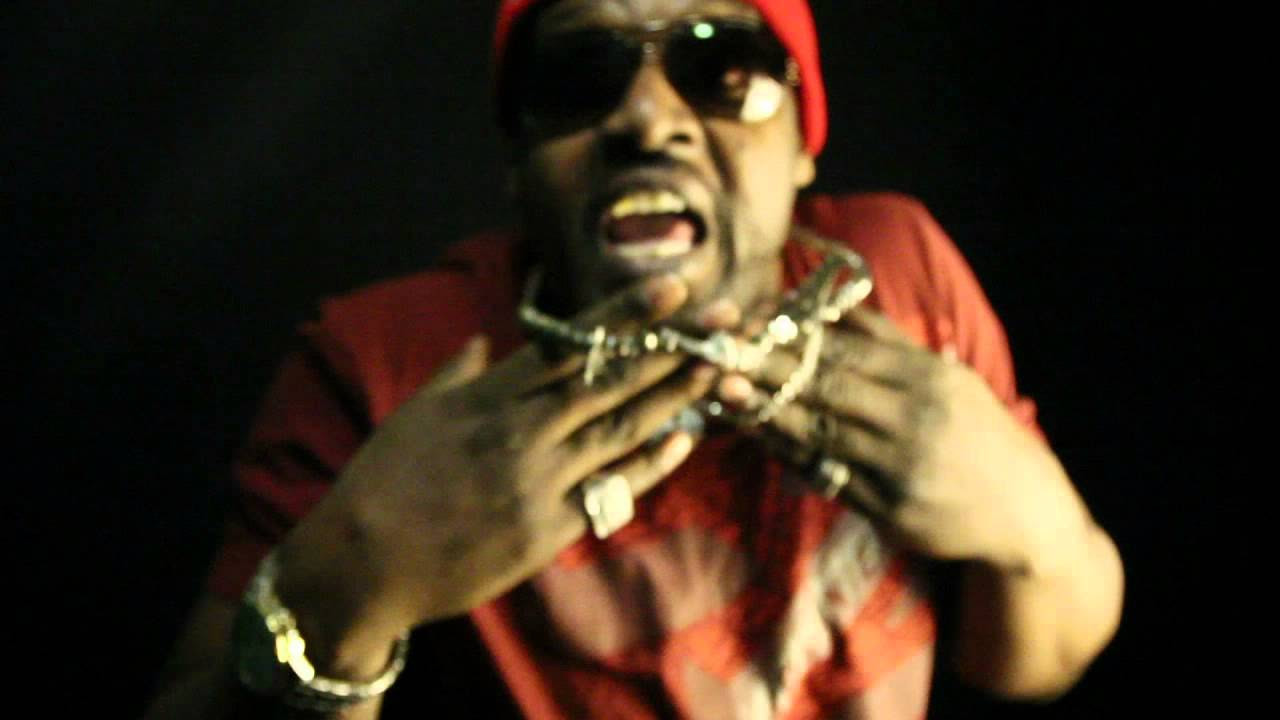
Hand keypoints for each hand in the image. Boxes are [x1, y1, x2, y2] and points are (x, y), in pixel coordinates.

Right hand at [273, 273, 717, 671]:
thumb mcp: (416, 414)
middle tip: (725, 319)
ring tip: (717, 369)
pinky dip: (648, 466)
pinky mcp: (545, 531)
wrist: (362, 564)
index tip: (671, 287)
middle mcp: (520, 433)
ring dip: (674, 398)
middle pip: (610, 382)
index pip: (570, 344)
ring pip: (619, 431)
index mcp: (489, 397)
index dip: (626, 314)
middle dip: (671, 346)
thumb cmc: (382, 482)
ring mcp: (537, 483)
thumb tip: (486, 342)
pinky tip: (683, 440)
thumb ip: (459, 374)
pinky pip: (609, 493)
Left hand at [719, 304, 1076, 568]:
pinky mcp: (889, 510)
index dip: (790, 337)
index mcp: (925, 379)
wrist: (1027, 512)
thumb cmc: (977, 434)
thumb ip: (889, 342)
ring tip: (723, 392)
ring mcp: (899, 467)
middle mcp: (912, 419)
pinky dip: (790, 457)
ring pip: (818, 432)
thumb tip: (835, 303)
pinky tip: (761, 440)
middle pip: (825, 387)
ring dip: (766, 413)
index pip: (844, 351)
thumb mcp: (945, 379)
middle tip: (718, 352)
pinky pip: (828, 478)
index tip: (747, 323)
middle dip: (767, 369)